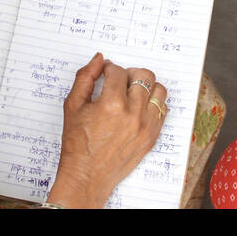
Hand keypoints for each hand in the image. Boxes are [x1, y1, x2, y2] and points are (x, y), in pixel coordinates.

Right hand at [47, 54, 166, 207]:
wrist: (87, 176)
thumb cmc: (77, 144)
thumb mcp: (73, 106)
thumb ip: (85, 77)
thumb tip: (98, 59)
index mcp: (112, 105)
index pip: (118, 71)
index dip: (109, 68)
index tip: (105, 73)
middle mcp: (133, 114)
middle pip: (144, 75)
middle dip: (130, 73)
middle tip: (119, 81)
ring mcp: (146, 126)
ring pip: (159, 90)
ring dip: (146, 87)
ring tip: (131, 93)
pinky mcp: (152, 136)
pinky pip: (163, 109)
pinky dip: (152, 104)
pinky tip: (138, 108)